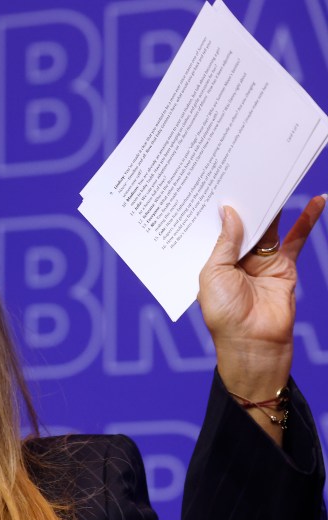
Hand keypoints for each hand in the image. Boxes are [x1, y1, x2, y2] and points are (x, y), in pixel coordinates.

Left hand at [198, 194, 324, 437]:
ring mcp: (260, 259)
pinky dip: (307, 219)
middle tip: (248, 167)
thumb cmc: (223, 314)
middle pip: (243, 221)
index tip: (217, 179)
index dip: (216, 206)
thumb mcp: (213, 273)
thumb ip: (225, 242)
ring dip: (273, 203)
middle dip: (246, 199)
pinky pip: (296, 237)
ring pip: (269, 225)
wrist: (253, 343)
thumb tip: (231, 211)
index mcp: (211, 259)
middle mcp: (235, 256)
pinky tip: (317, 200)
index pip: (215, 226)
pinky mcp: (283, 265)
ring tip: (277, 174)